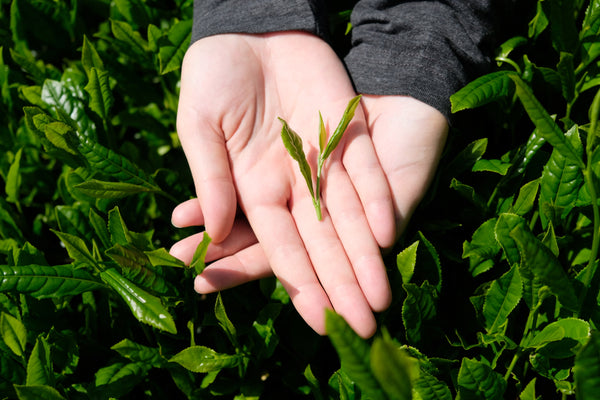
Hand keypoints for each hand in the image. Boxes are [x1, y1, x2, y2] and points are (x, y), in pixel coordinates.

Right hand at [173, 32, 395, 337]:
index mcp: (253, 188)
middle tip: (360, 327)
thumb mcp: (200, 124)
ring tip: (380, 299)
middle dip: (339, 285)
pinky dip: (377, 202)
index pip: (278, 247)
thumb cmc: (213, 75)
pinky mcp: (348, 133)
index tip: (317, 320)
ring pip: (351, 218)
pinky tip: (386, 236)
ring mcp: (324, 161)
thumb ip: (211, 176)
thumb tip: (217, 233)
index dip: (297, 283)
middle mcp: (293, 184)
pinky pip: (366, 174)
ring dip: (366, 257)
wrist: (250, 28)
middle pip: (321, 243)